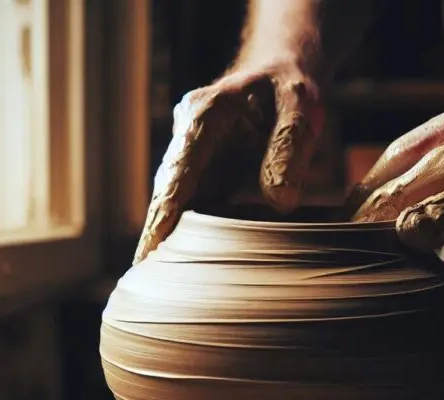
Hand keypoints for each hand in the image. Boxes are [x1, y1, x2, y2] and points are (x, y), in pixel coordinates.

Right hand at [134, 62, 323, 263]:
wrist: (281, 77)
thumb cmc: (290, 89)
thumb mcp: (300, 107)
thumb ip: (289, 148)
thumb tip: (280, 201)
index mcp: (206, 113)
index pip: (180, 168)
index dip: (166, 209)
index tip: (153, 243)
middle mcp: (190, 134)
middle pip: (168, 187)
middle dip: (155, 229)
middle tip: (143, 273)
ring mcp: (194, 154)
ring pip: (176, 198)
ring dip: (167, 234)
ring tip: (155, 277)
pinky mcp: (205, 171)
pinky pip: (194, 203)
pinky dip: (189, 230)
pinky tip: (186, 263)